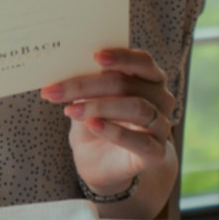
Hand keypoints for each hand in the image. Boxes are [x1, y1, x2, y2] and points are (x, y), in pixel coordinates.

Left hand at [40, 47, 178, 196]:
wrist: (105, 164)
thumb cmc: (97, 122)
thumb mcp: (89, 100)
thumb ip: (87, 82)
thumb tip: (64, 65)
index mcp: (149, 79)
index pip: (141, 61)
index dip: (120, 56)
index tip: (95, 56)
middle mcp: (161, 99)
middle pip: (128, 84)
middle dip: (88, 85)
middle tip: (57, 91)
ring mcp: (161, 126)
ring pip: (137, 108)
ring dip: (99, 107)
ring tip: (70, 111)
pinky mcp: (156, 152)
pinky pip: (140, 140)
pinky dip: (114, 131)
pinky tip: (92, 125)